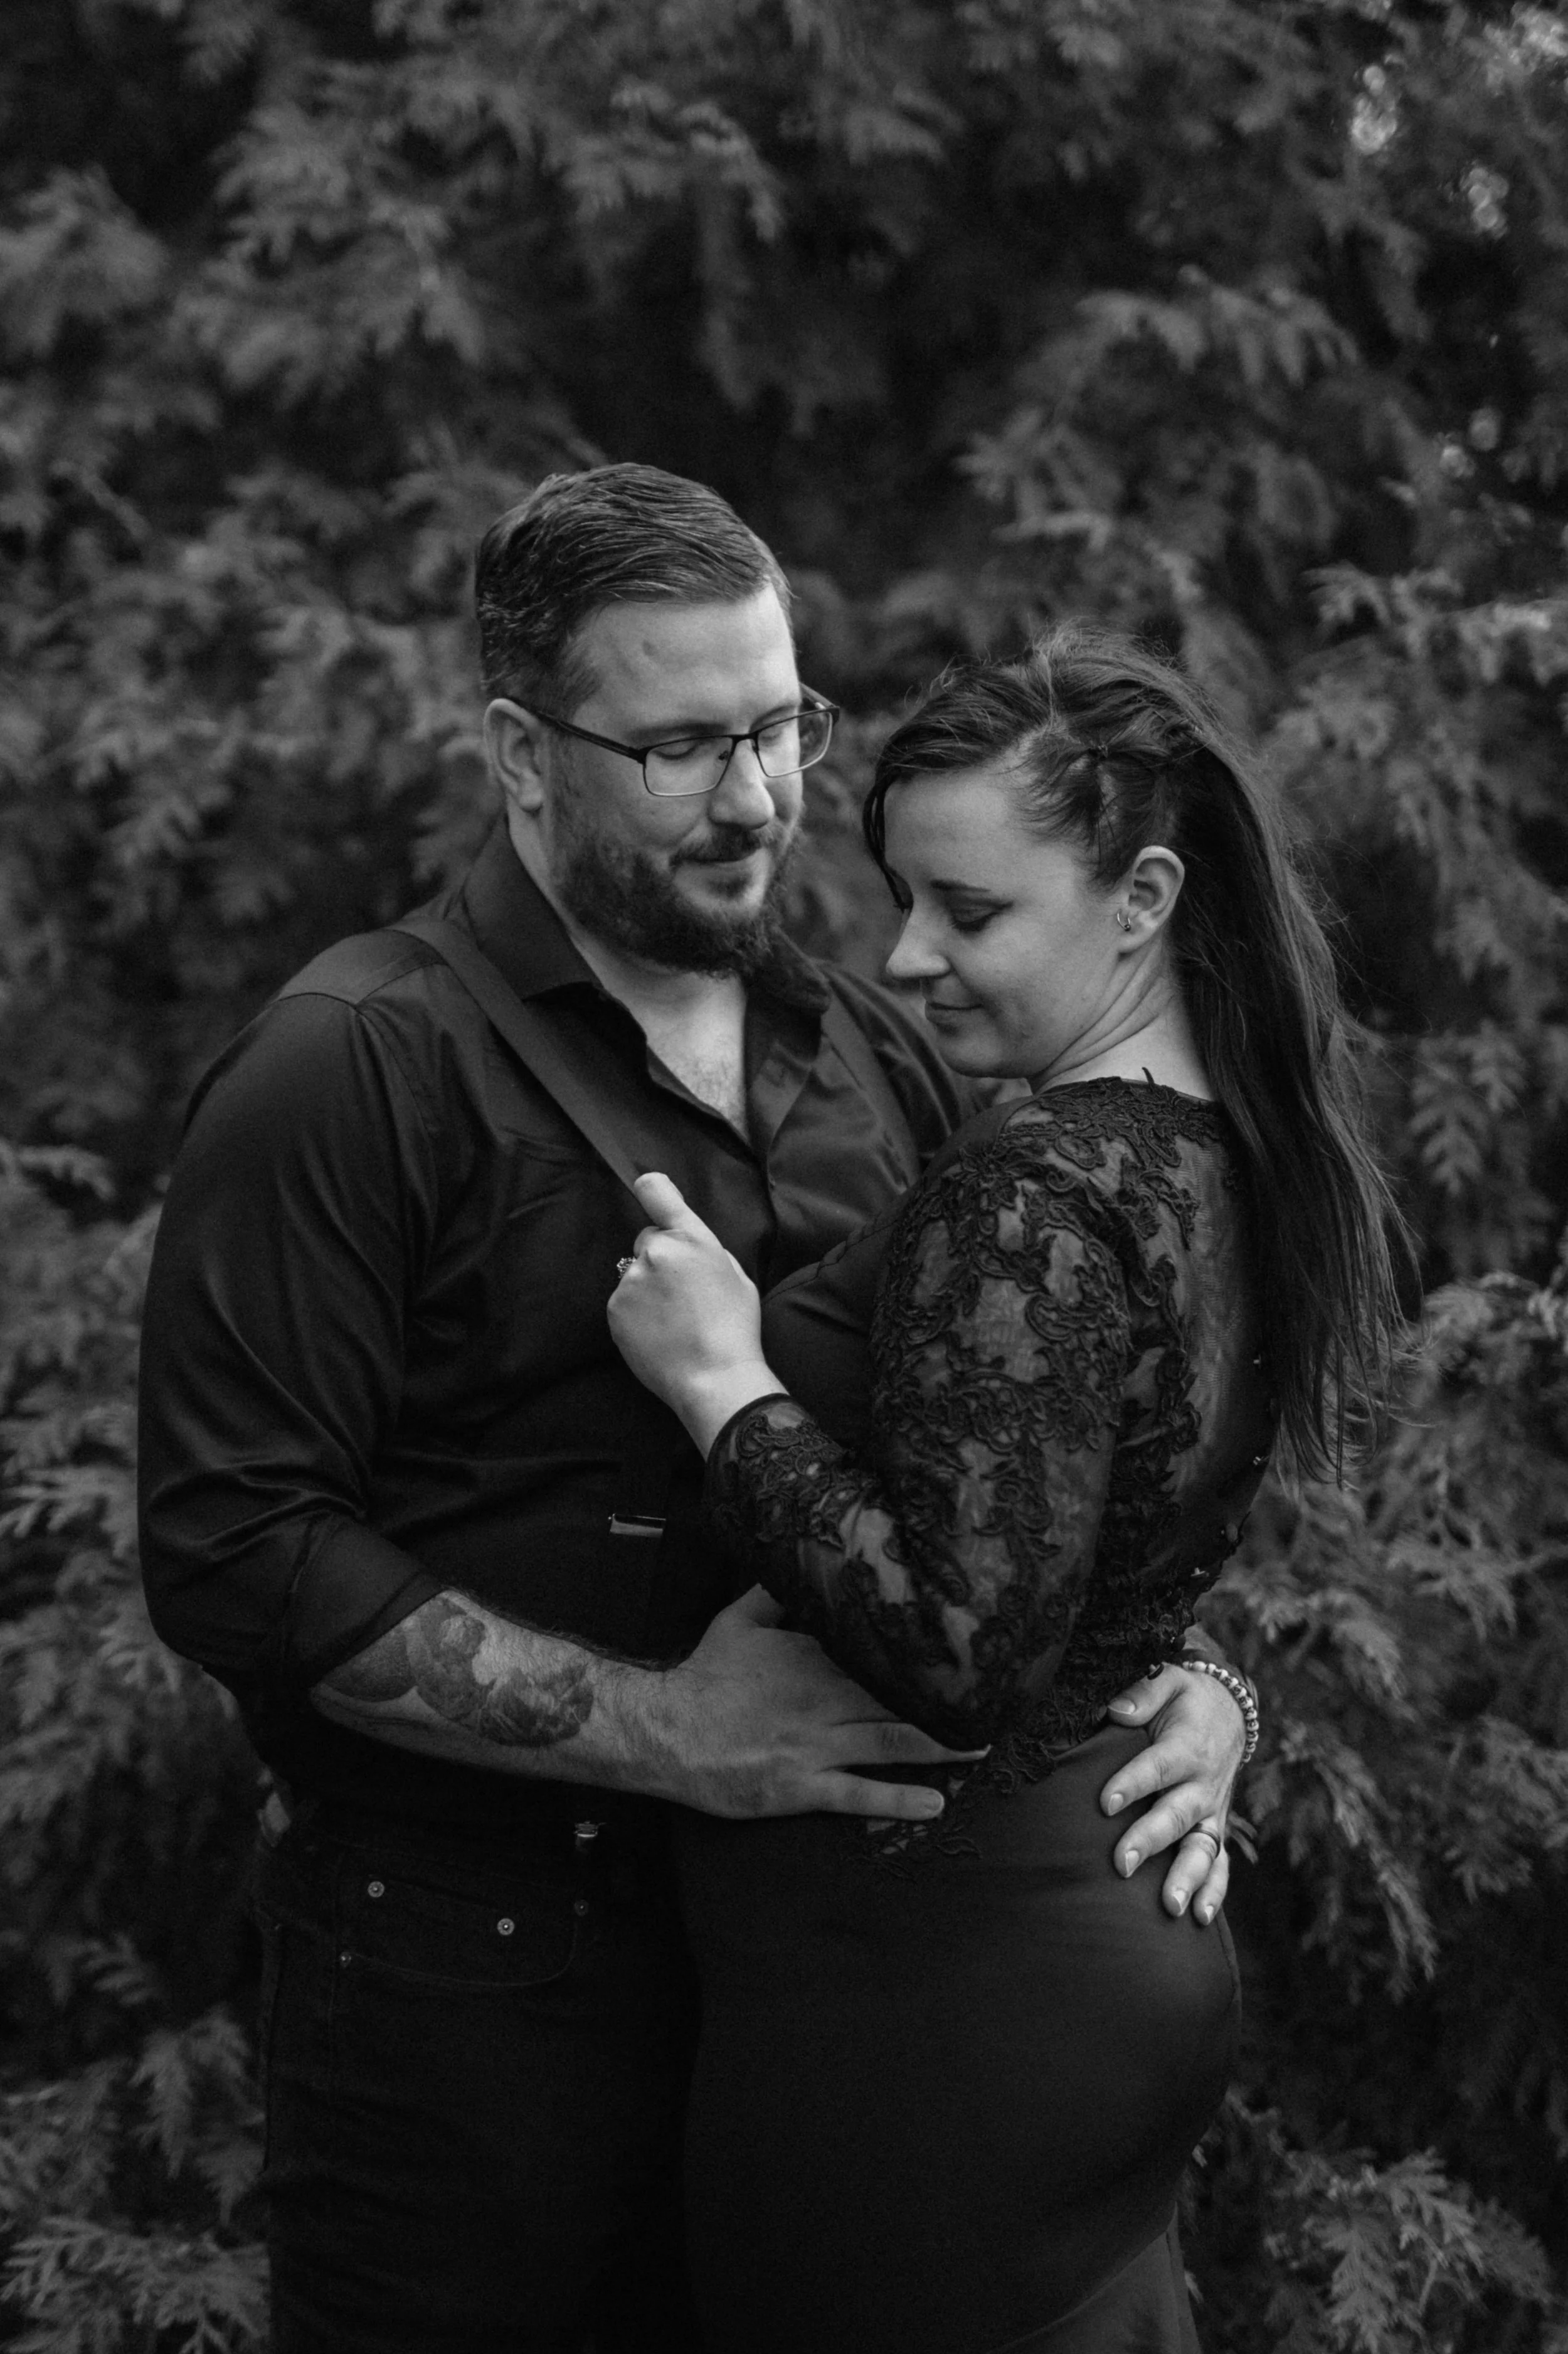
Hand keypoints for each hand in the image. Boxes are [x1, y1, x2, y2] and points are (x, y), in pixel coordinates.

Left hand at [608, 1173, 778, 1449]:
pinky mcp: (615, 1308)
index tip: (647, 1188)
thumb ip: (706, 1250)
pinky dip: (636, 1313)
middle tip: (682, 1293)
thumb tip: (686, 1245)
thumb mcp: (736, 1276)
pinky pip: (623, 1300)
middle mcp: (657, 1251)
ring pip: (635, 1274)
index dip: (652, 1189)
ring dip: (648, 1289)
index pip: (657, 1192)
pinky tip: (658, 1332)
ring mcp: (632, 1280)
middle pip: (648, 1241)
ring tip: (673, 1320)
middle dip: (660, 1258)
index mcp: (693, 1238)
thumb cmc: (735, 1329)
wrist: (714, 1377)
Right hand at [645, 1586, 984, 1820]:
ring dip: (940, 1745)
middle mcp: (822, 1700)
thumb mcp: (738, 1620)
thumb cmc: (704, 1675)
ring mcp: (814, 1746)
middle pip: (897, 1699)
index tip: (962, 1652)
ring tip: (981, 1746)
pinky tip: (934, 1803)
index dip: (922, 1657)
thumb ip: (775, 1590)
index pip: (878, 1653)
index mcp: (812, 1657)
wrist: (666, 1732)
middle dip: (947, 1703)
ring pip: (890, 1742)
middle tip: (994, 1702)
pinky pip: (859, 1794)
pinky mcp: (801, 1787)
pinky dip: (898, 1798)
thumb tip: (800, 1557)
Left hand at [1099, 1662, 1244, 1923]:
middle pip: (1176, 1815)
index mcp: (1186, 1746)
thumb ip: (1144, 1691)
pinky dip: (1214, 1892)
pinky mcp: (1214, 1829)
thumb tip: (1116, 1708)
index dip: (1132, 1782)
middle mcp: (1202, 1784)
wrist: (1229, 1713)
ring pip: (1202, 1849)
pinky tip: (1199, 1919)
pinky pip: (1220, 1864)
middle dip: (1150, 1840)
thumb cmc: (1186, 1699)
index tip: (1105, 1802)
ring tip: (1169, 1907)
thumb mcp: (1169, 1678)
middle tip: (1121, 1864)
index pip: (1157, 1767)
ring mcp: (1211, 1812)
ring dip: (1187, 1878)